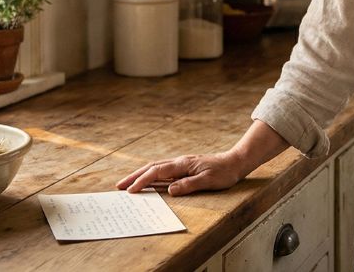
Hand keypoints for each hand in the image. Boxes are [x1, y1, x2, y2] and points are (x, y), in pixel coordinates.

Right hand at [116, 151, 246, 195]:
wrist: (235, 162)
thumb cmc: (224, 172)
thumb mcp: (209, 181)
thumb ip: (189, 185)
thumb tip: (170, 190)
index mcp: (183, 164)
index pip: (157, 172)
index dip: (143, 181)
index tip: (131, 191)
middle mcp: (179, 162)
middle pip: (151, 167)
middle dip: (134, 176)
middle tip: (119, 186)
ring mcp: (181, 164)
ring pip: (155, 168)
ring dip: (140, 175)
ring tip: (128, 184)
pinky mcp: (183, 168)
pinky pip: (162, 171)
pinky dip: (151, 175)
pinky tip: (147, 181)